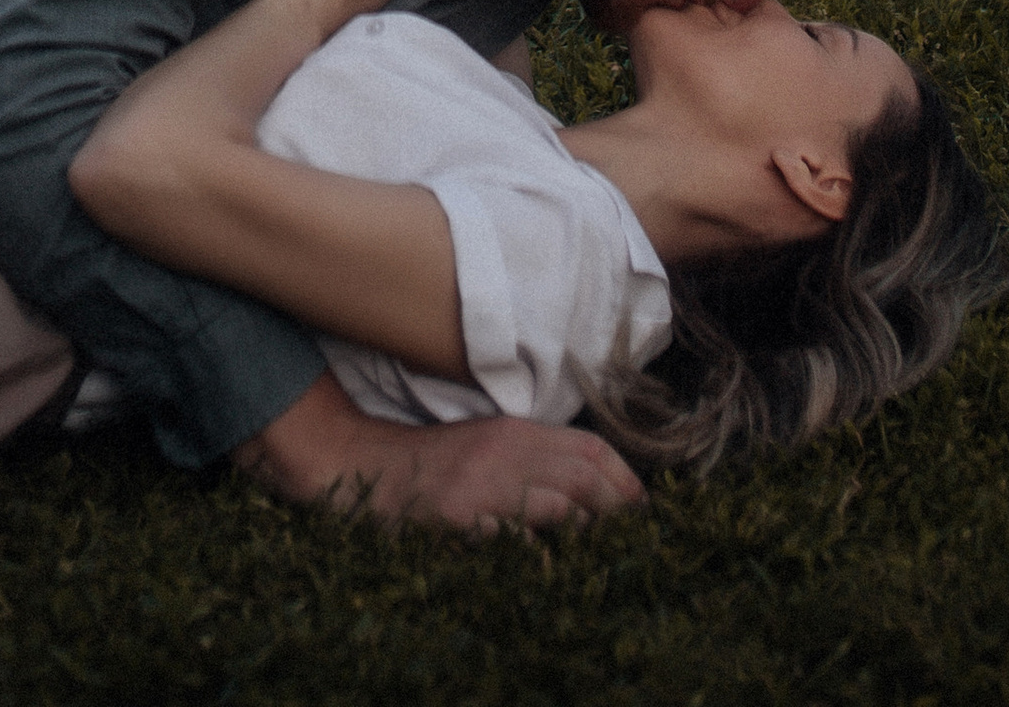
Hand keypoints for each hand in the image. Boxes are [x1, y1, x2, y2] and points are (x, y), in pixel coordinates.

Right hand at [243, 376, 642, 530]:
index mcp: (515, 432)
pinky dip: (541, 560)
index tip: (646, 512)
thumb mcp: (488, 448)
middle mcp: (505, 453)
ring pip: (560, 507)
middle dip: (620, 511)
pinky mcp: (459, 519)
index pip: (590, 449)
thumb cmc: (433, 467)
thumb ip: (534, 460)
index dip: (627, 481)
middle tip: (636, 544)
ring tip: (605, 562)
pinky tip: (552, 576)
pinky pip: (516, 543)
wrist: (361, 467)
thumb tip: (593, 490)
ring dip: (590, 536)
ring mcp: (482, 487)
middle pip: (585, 477)